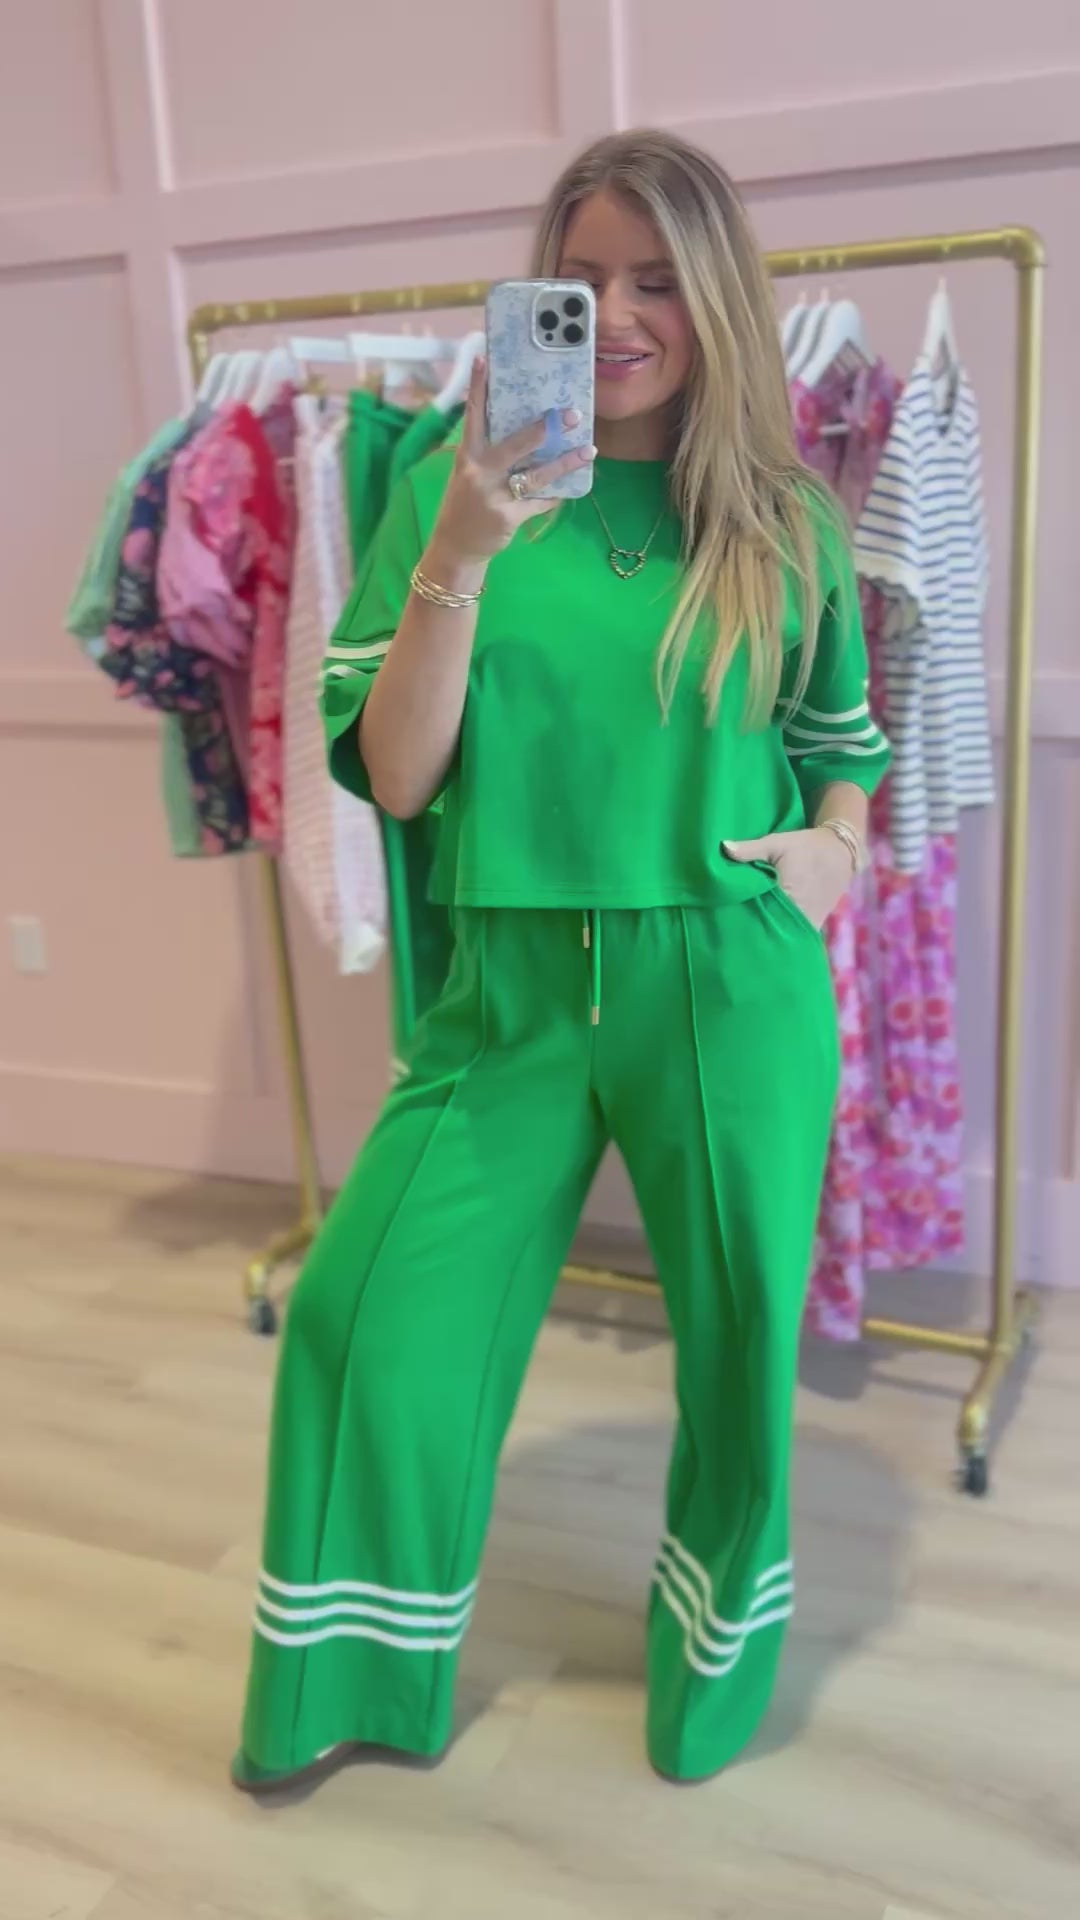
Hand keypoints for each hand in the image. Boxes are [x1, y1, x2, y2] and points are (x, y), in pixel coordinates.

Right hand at [428, 357, 594, 568]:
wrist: (455, 546)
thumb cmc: (466, 501)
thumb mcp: (469, 472)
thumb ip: (490, 451)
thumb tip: (528, 428)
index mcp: (468, 455)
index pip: (473, 415)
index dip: (479, 388)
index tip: (485, 359)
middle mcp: (479, 472)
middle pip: (515, 444)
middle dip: (544, 429)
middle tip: (571, 414)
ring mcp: (494, 496)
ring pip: (536, 476)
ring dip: (566, 463)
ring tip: (589, 451)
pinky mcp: (508, 517)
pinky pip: (540, 502)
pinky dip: (555, 495)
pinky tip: (570, 488)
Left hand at [723, 827, 853, 930]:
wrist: (841, 851)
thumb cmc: (806, 846)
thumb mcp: (778, 842)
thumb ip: (750, 849)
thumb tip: (724, 848)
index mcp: (786, 896)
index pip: (755, 915)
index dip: (737, 916)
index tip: (721, 915)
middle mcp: (797, 916)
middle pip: (766, 929)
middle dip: (748, 927)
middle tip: (725, 924)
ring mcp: (806, 924)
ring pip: (779, 935)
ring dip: (763, 931)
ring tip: (741, 928)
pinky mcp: (812, 926)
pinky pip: (791, 934)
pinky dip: (778, 931)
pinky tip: (763, 927)